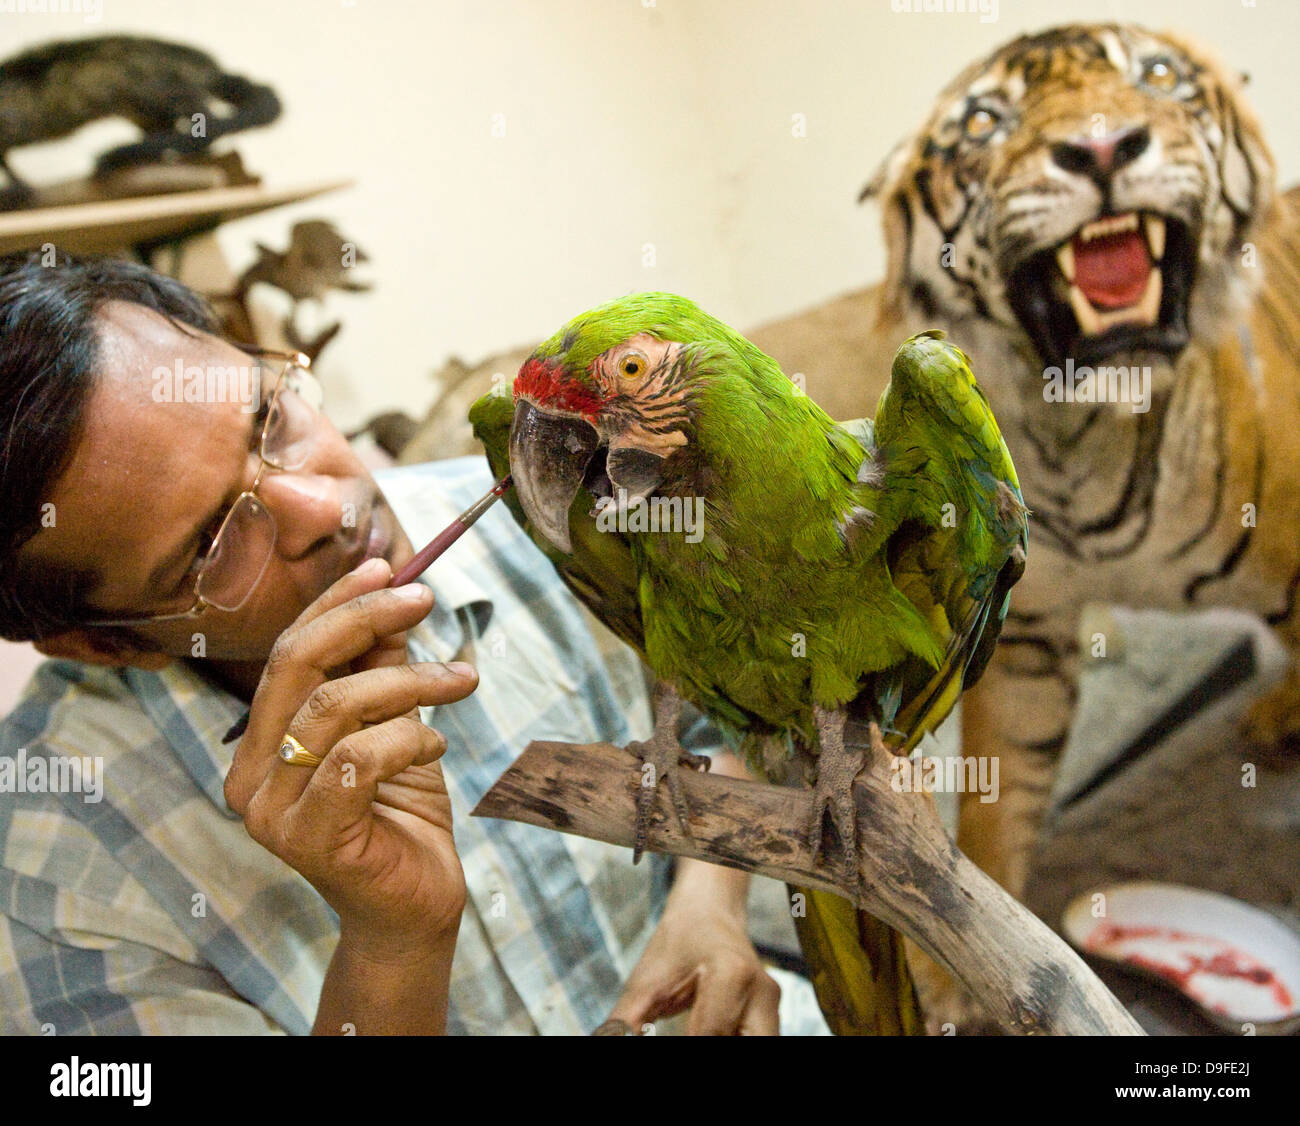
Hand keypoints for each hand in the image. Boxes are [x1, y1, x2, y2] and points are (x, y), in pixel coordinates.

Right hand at [223, 556, 477, 960]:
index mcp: (258, 742)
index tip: (386, 567)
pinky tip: (437, 747)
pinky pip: (358, 760)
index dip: (334, 604)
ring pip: (335, 706)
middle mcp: (247, 776)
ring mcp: (271, 812)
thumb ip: (379, 667)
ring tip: (460, 683)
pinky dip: (408, 739)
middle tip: (424, 598)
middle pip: (296, 665)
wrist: (416, 906)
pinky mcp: (309, 839)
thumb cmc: (401, 812)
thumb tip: (392, 594)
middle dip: (364, 619)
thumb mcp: (392, 724)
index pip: (286, 653)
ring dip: (410, 682)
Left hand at [601, 864, 780, 1035]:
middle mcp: (762, 994)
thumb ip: (625, 1023)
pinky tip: (700, 1032)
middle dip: (713, 1047)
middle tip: (682, 1035)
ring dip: (723, 1045)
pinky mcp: (771, 1016)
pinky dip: (729, 1041)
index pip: (708, 1038)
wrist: (709, 911)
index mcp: (732, 975)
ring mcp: (771, 1007)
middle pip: (748, 1043)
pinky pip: (756, 1041)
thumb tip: (610, 1039)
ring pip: (759, 1044)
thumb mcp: (645, 982)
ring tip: (689, 1030)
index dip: (684, 1045)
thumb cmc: (677, 940)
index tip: (650, 1036)